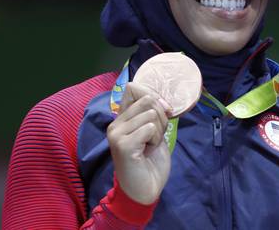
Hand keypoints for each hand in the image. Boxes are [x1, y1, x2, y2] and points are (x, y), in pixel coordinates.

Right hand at [107, 82, 170, 203]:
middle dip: (161, 116)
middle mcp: (115, 123)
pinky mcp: (122, 145)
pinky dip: (155, 139)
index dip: (153, 95)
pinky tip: (147, 151)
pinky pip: (149, 128)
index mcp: (122, 117)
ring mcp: (116, 134)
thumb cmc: (150, 161)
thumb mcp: (154, 130)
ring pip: (151, 114)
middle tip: (155, 136)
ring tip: (150, 145)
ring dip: (159, 131)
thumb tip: (163, 101)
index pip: (133, 87)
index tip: (163, 111)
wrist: (145, 189)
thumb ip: (154, 113)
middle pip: (147, 99)